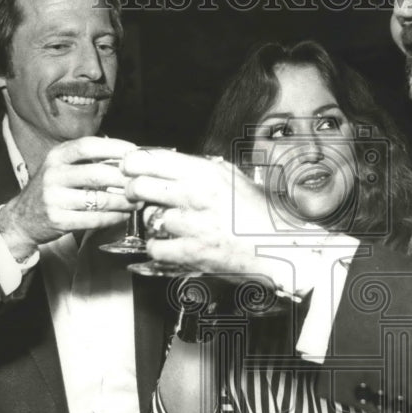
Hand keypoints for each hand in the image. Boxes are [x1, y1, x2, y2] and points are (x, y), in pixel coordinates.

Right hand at [0, 136, 138, 258]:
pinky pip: (94, 219)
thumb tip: (127, 154)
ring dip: (124, 202)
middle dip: (125, 180)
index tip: (135, 153)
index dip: (114, 147)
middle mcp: (53, 174)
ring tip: (137, 202)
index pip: (88, 145)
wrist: (22, 218)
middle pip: (97, 173)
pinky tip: (123, 215)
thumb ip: (88, 159)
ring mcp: (54, 198)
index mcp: (56, 156)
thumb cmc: (52, 189)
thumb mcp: (62, 167)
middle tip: (142, 184)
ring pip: (99, 199)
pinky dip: (114, 218)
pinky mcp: (58, 220)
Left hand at [122, 149, 284, 277]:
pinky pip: (156, 247)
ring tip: (173, 224)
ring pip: (148, 219)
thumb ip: (202, 169)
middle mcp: (197, 195)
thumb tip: (169, 162)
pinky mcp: (192, 253)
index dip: (132, 163)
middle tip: (138, 196)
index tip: (129, 168)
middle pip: (140, 186)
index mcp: (206, 172)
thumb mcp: (234, 179)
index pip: (151, 159)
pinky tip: (174, 244)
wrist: (282, 248)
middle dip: (134, 192)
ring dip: (154, 223)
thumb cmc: (262, 214)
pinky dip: (160, 248)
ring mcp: (193, 225)